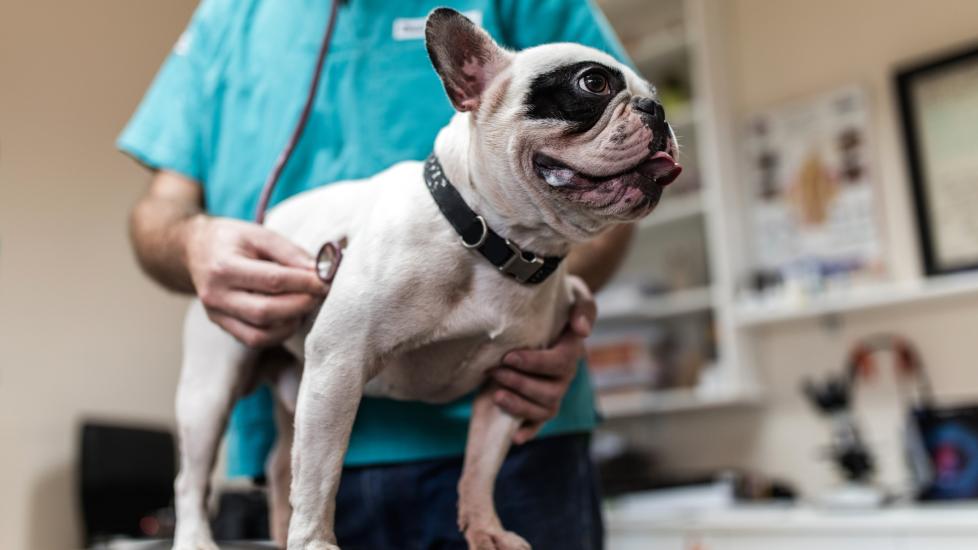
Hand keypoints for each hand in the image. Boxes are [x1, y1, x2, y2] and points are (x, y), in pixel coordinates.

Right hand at [185, 216, 327, 346]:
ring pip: (261, 334)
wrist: (195, 250)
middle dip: (301, 305)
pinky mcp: (223, 326)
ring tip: (306, 303)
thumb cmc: (231, 239)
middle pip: (266, 312)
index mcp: (224, 267)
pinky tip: (291, 315)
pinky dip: (279, 332)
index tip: (326, 280)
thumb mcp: (260, 234)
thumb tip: (321, 272)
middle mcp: (216, 295)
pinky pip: (255, 340)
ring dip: (292, 322)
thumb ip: (290, 253)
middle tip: (320, 294)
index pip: (273, 280)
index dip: (305, 283)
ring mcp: (217, 315)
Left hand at [491, 292, 597, 444]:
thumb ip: (584, 309)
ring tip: (496, 394)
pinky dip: (528, 431)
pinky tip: (515, 437)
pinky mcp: (541, 403)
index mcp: (572, 351)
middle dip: (520, 383)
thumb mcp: (576, 294)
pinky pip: (538, 423)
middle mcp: (565, 376)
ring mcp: (554, 392)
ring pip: (543, 410)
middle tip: (494, 371)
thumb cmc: (560, 301)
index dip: (534, 363)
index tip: (509, 357)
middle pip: (549, 391)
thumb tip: (582, 331)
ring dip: (519, 406)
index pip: (558, 363)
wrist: (547, 311)